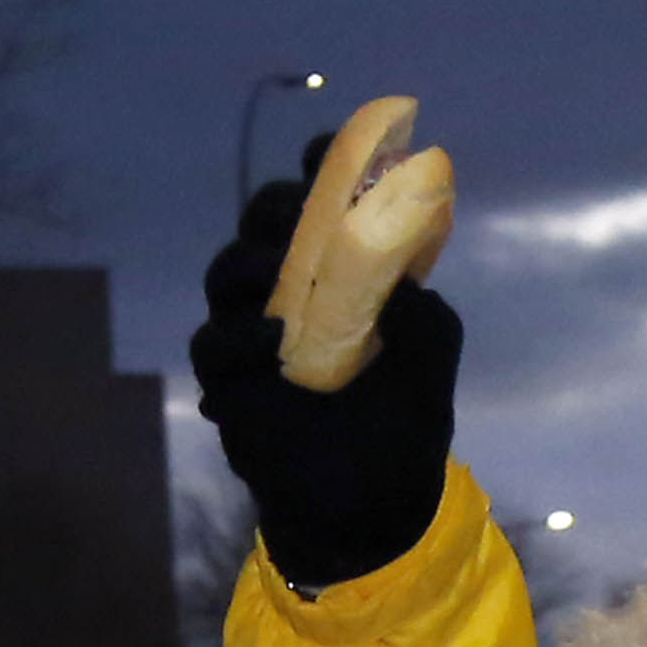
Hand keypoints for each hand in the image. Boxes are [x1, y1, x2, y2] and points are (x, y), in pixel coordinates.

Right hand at [183, 162, 462, 594]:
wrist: (375, 498)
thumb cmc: (403, 414)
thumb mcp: (431, 353)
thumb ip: (422, 312)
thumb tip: (398, 284)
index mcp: (341, 266)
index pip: (323, 199)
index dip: (324, 166)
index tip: (329, 148)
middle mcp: (291, 286)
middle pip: (263, 223)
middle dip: (275, 206)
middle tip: (296, 210)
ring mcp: (253, 331)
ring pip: (226, 273)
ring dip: (247, 263)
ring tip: (276, 271)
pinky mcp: (228, 382)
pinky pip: (214, 345)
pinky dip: (238, 339)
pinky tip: (271, 343)